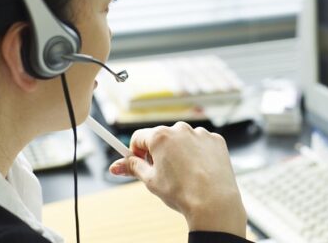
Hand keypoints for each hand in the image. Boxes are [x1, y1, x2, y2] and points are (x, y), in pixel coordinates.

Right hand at [109, 122, 246, 237]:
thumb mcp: (150, 181)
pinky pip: (200, 142)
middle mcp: (179, 129)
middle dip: (157, 152)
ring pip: (181, 139)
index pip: (138, 137)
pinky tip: (199, 169)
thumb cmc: (181, 193)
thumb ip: (133, 167)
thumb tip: (116, 166)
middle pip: (160, 137)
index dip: (136, 151)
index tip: (140, 162)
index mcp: (160, 136)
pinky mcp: (215, 140)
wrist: (214, 203)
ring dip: (178, 151)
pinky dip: (197, 152)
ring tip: (184, 173)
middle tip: (162, 171)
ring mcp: (199, 133)